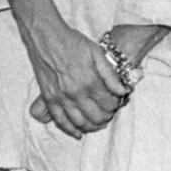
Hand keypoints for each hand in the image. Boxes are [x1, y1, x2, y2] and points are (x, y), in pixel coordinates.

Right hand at [26, 22, 127, 138]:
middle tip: (109, 112)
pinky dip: (71, 130)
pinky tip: (78, 133)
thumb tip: (123, 91)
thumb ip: (110, 75)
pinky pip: (60, 121)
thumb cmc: (73, 43)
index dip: (115, 105)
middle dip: (106, 117)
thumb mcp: (97, 53)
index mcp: (90, 81)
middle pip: (96, 116)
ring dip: (92, 126)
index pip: (108, 104)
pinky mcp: (49, 100)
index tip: (117, 101)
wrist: (47, 38)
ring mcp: (61, 98)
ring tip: (98, 123)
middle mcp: (76, 93)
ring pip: (80, 123)